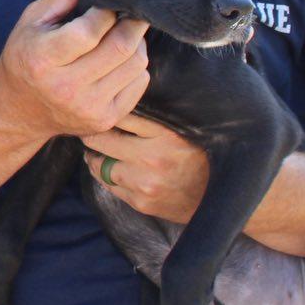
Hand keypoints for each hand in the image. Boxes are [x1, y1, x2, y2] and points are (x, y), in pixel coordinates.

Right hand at [0, 0, 150, 142]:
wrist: (20, 111)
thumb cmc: (26, 58)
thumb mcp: (31, 22)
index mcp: (43, 60)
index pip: (89, 31)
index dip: (105, 13)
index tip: (106, 5)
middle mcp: (66, 88)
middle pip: (120, 47)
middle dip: (131, 24)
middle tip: (130, 13)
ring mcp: (89, 108)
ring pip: (136, 65)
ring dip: (136, 44)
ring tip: (122, 36)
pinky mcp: (106, 119)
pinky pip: (139, 83)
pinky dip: (136, 67)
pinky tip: (119, 61)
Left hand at [85, 115, 209, 220]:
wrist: (216, 200)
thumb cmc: (198, 159)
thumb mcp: (181, 131)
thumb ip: (151, 119)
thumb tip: (117, 102)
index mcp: (166, 133)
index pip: (120, 115)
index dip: (106, 111)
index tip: (99, 110)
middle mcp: (154, 157)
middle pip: (102, 139)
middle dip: (92, 134)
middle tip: (87, 131)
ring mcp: (145, 182)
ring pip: (101, 165)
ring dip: (95, 158)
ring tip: (94, 153)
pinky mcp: (141, 202)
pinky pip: (110, 186)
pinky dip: (106, 177)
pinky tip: (109, 171)